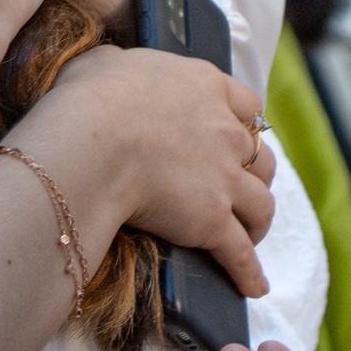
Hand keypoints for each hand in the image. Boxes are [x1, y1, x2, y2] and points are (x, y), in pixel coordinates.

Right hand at [14, 44, 275, 295]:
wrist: (90, 142)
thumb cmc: (89, 98)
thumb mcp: (104, 63)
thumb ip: (122, 68)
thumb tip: (112, 73)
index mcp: (205, 86)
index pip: (247, 104)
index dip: (242, 123)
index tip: (236, 133)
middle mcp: (225, 130)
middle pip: (261, 157)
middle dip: (255, 174)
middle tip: (242, 189)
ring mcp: (224, 178)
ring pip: (261, 205)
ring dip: (258, 222)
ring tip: (251, 235)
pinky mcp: (213, 221)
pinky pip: (241, 253)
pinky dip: (250, 273)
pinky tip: (254, 287)